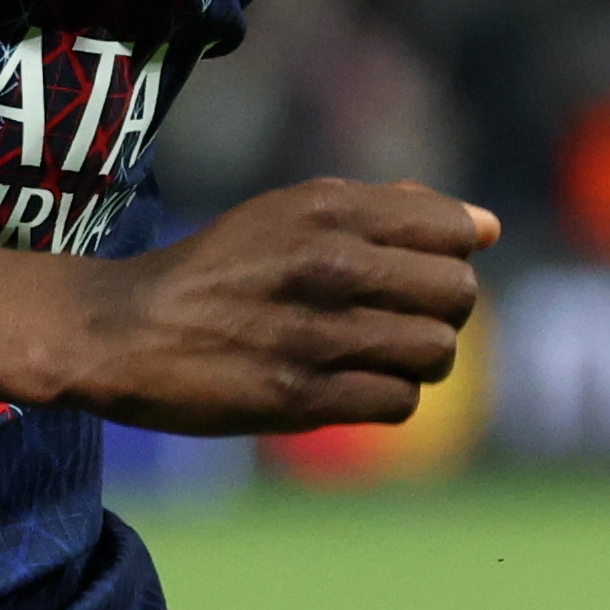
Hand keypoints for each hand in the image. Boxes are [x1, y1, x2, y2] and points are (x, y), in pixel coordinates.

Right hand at [64, 176, 498, 434]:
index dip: (453, 252)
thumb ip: (384, 210)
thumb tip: (483, 225)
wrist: (127, 329)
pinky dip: (390, 396)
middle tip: (406, 316)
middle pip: (457, 293)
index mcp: (327, 208)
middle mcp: (328, 264)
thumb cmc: (222, 266)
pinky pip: (398, 401)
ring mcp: (316, 334)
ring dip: (420, 359)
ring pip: (436, 352)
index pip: (452, 229)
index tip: (424, 267)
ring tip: (383, 353)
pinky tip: (358, 384)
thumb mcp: (289, 211)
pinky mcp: (301, 397)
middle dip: (444, 310)